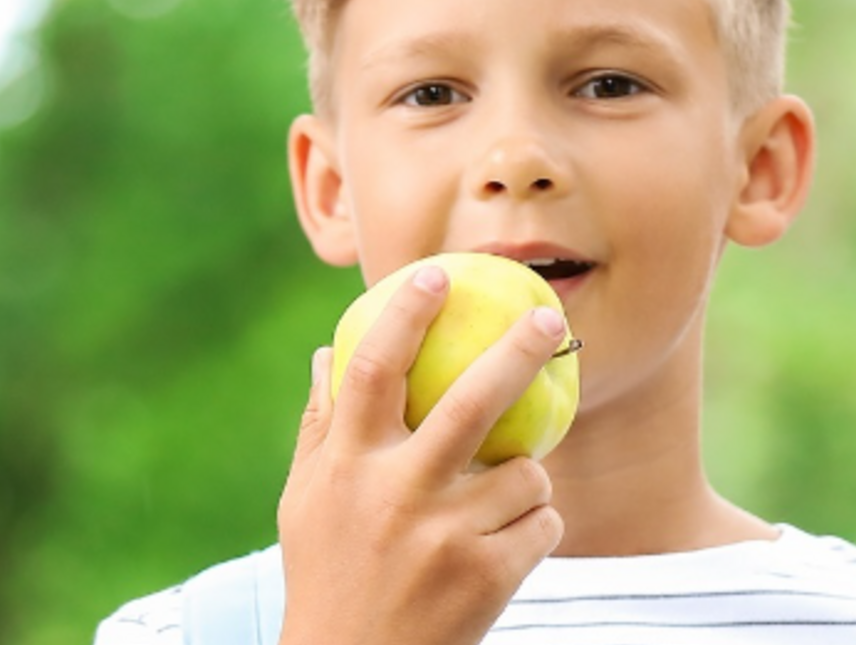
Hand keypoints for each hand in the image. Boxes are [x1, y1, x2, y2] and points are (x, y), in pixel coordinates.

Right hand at [275, 265, 569, 644]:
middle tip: (548, 319)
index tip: (437, 275)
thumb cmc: (327, 575)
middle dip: (517, 350)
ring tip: (505, 493)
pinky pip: (543, 525)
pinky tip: (511, 541)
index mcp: (346, 466)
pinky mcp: (487, 579)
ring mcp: (444, 537)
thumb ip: (321, 427)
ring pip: (524, 473)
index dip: (406, 316)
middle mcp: (394, 494)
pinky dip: (536, 525)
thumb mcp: (306, 501)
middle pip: (469, 402)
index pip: (374, 369)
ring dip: (527, 475)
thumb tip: (324, 354)